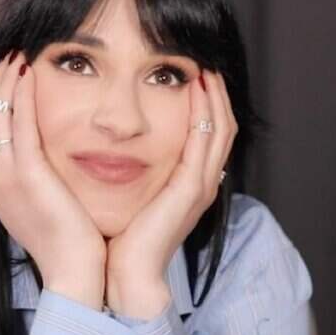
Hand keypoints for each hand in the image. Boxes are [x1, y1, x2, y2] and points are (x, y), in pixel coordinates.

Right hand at [0, 50, 105, 306]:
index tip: (5, 73)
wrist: (73, 272)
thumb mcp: (38, 203)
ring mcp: (3, 177)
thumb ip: (30, 176)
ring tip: (18, 54)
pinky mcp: (26, 176)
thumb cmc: (65, 238)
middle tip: (8, 55)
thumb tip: (39, 151)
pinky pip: (19, 125)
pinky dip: (21, 95)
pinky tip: (31, 73)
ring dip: (4, 80)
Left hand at [104, 69, 237, 316]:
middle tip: (203, 63)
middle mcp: (202, 182)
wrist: (125, 271)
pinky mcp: (191, 190)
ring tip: (203, 67)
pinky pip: (204, 142)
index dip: (206, 103)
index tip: (192, 74)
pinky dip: (204, 113)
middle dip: (215, 93)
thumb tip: (112, 142)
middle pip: (222, 126)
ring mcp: (201, 186)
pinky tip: (195, 90)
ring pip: (220, 129)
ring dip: (214, 97)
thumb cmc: (122, 234)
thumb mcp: (132, 194)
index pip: (208, 134)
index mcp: (189, 183)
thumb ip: (135, 169)